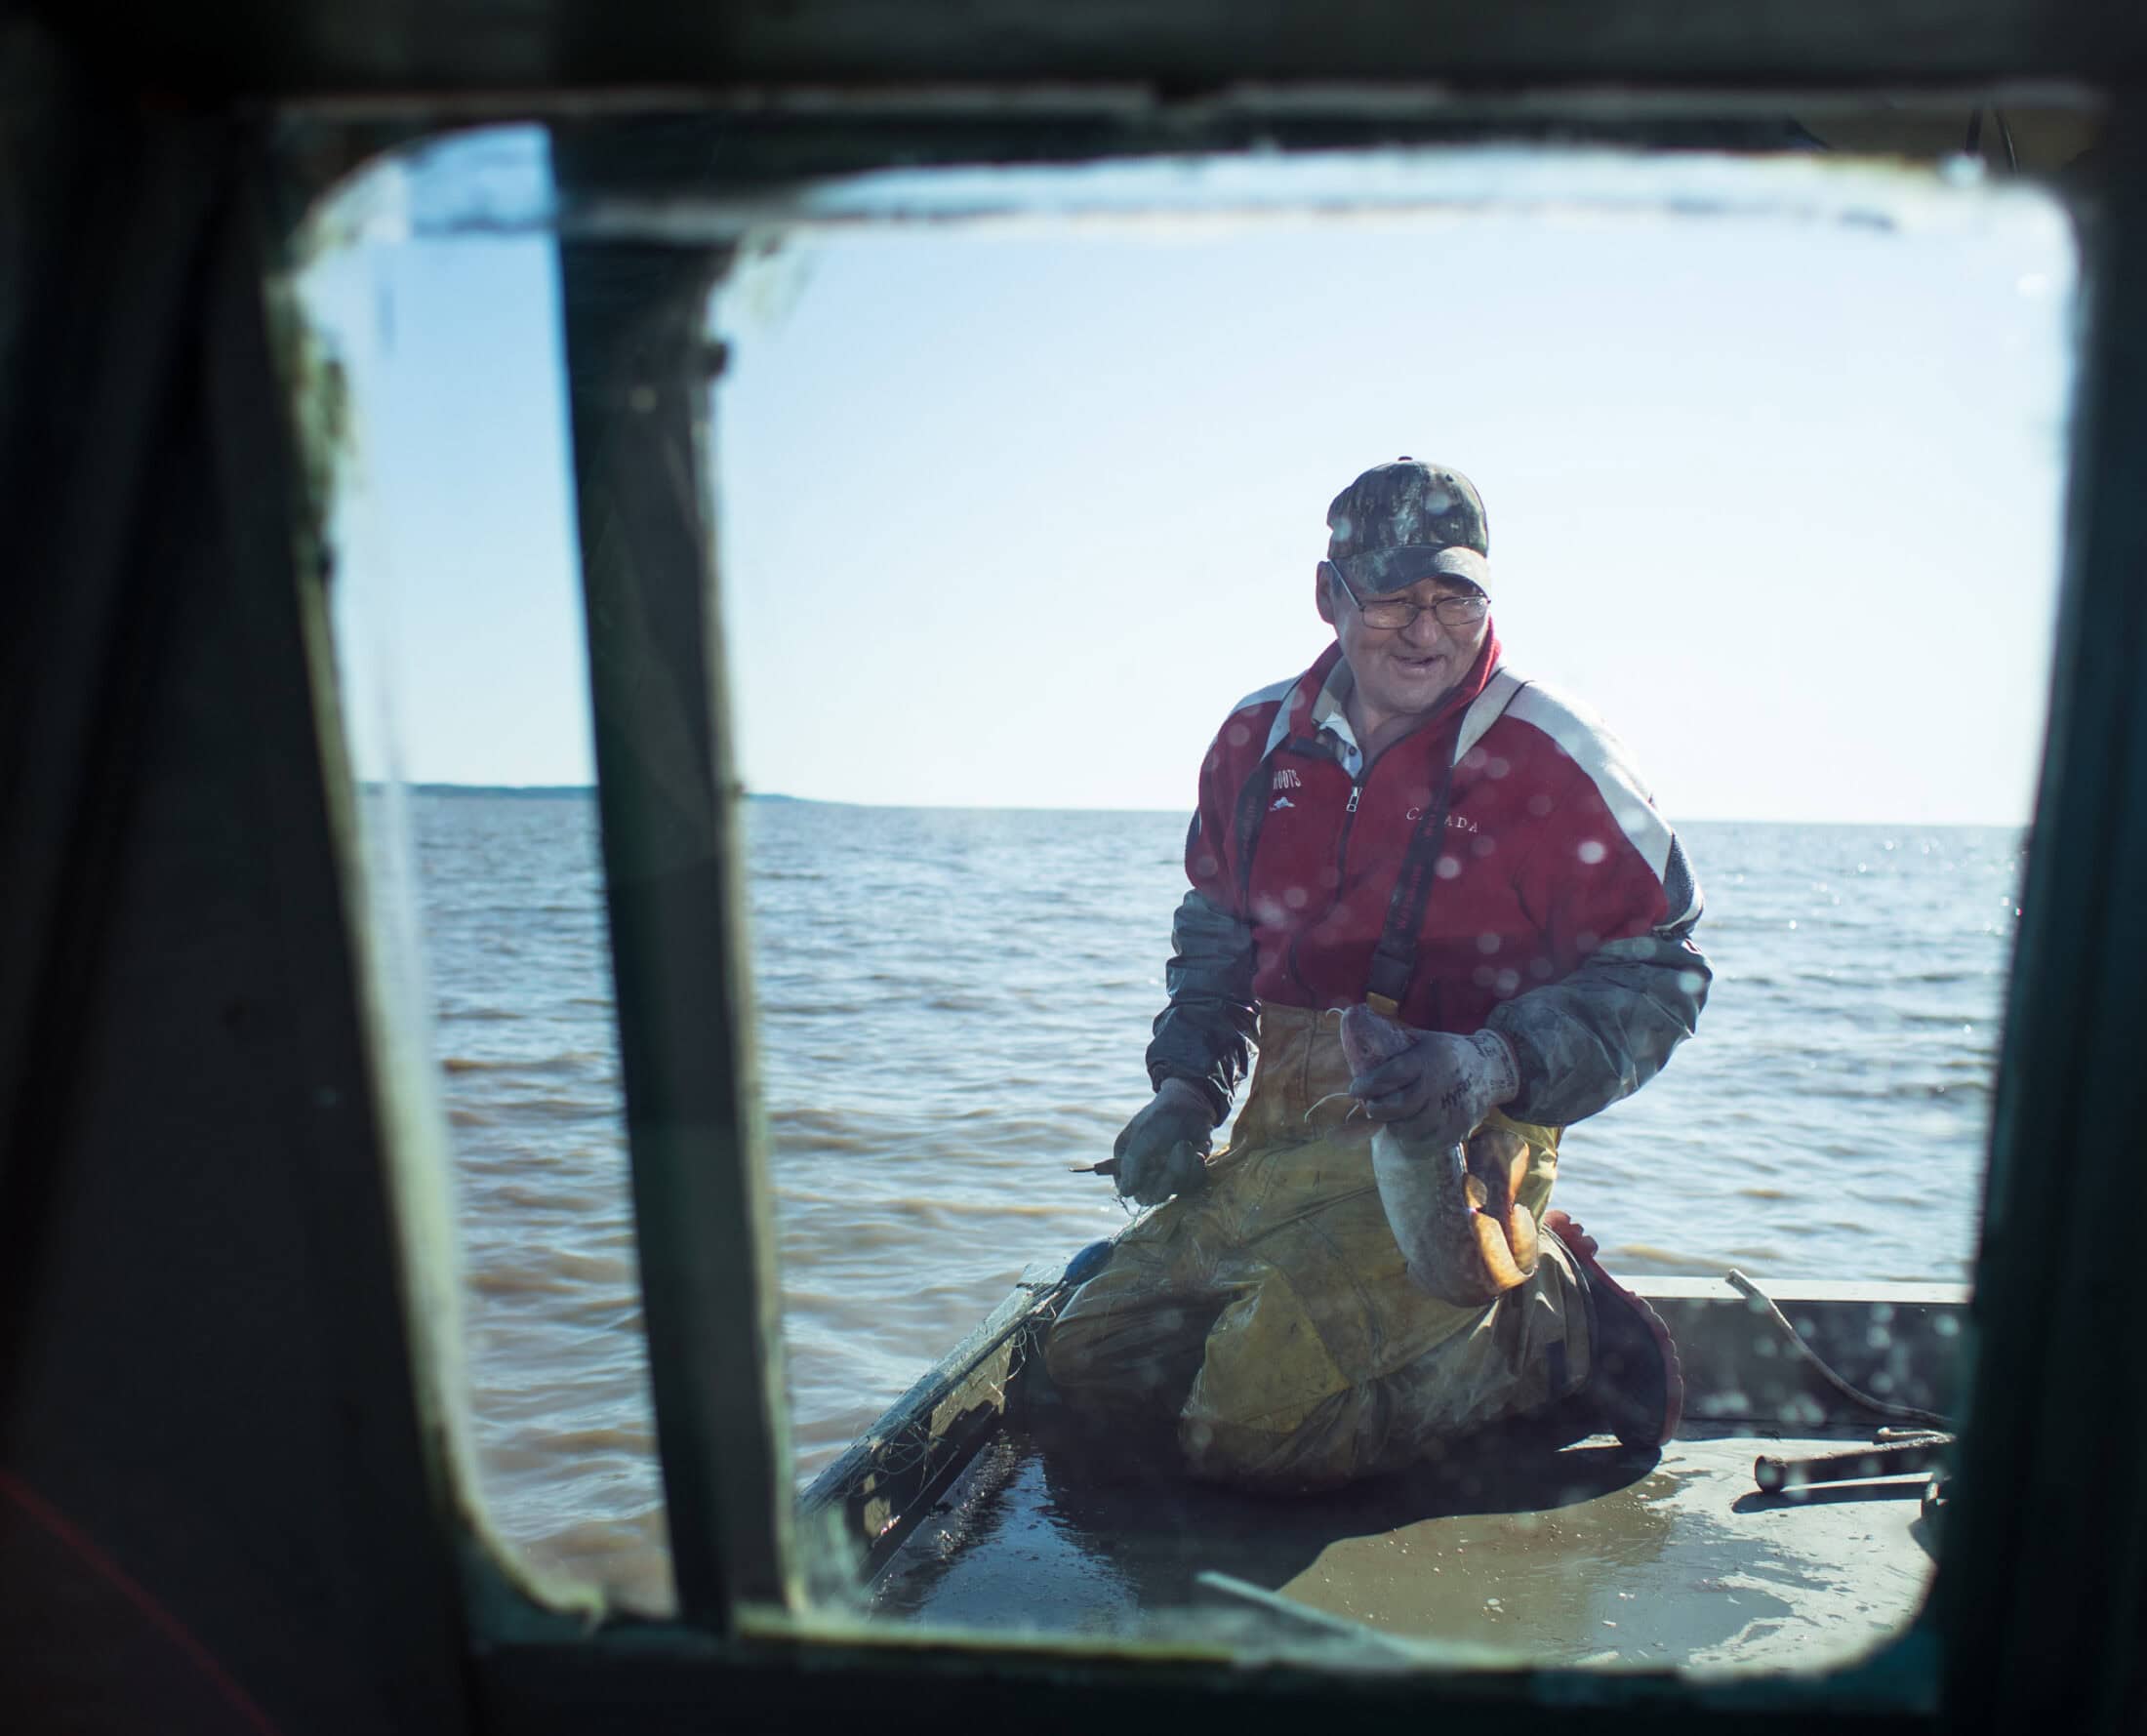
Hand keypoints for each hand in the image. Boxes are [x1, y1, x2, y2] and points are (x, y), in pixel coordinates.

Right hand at [1112, 1078, 1213, 1205]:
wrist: (1190, 1104)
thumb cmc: (1161, 1116)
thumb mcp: (1143, 1135)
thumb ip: (1132, 1163)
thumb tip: (1125, 1193)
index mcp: (1126, 1162)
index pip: (1128, 1188)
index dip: (1140, 1184)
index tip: (1152, 1168)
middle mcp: (1145, 1173)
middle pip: (1153, 1194)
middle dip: (1168, 1175)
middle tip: (1179, 1149)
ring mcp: (1166, 1176)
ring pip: (1175, 1189)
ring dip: (1183, 1167)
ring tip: (1186, 1143)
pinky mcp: (1186, 1176)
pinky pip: (1192, 1184)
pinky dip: (1196, 1168)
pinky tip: (1199, 1149)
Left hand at [1348, 1027, 1519, 1144]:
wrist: (1490, 1070)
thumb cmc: (1446, 1053)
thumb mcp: (1424, 1039)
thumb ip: (1393, 1040)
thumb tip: (1354, 1023)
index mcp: (1430, 1057)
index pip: (1394, 1073)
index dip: (1370, 1084)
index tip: (1354, 1089)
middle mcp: (1441, 1085)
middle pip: (1401, 1105)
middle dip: (1378, 1108)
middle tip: (1370, 1105)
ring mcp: (1451, 1110)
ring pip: (1410, 1128)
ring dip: (1394, 1124)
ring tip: (1391, 1115)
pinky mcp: (1457, 1130)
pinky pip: (1424, 1145)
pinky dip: (1409, 1141)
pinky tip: (1406, 1129)